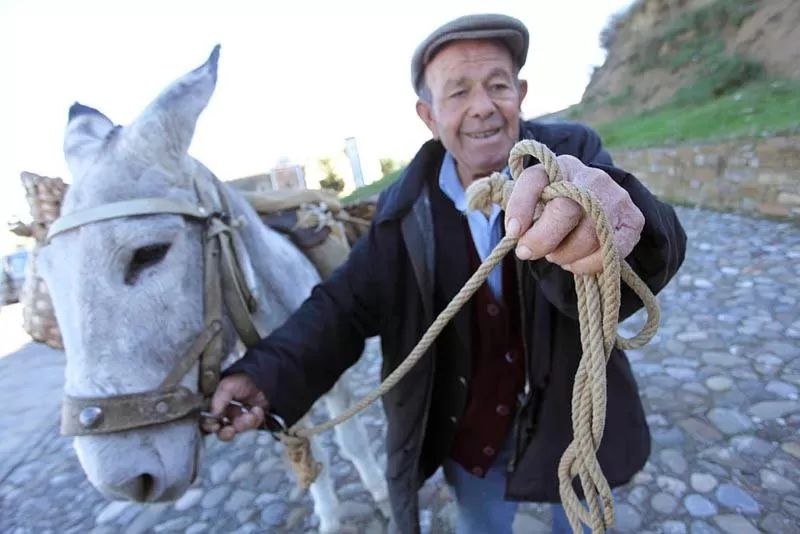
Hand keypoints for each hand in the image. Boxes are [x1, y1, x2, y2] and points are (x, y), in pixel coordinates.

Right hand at [201, 373, 267, 440]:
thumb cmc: (244, 378)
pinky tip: (258, 410)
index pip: (208, 420)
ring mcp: (240, 417)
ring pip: (237, 429)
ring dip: (244, 423)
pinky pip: (252, 427)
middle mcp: (226, 412)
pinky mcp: (253, 420)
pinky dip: (256, 419)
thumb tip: (212, 415)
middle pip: (221, 430)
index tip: (216, 426)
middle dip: (226, 432)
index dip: (210, 425)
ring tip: (251, 414)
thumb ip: (218, 400)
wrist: (266, 377)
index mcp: (216, 404)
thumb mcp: (227, 386)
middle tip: (230, 430)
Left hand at [504, 154, 644, 274]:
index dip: (521, 208)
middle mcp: (592, 177)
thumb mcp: (533, 197)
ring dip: (564, 255)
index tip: (513, 233)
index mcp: (561, 167)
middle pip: (564, 211)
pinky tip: (576, 262)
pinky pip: (610, 252)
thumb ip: (520, 207)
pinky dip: (587, 265)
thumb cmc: (555, 202)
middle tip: (530, 251)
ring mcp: (617, 197)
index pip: (535, 181)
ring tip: (557, 254)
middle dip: (543, 240)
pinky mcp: (633, 221)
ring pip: (588, 236)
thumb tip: (516, 232)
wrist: (595, 202)